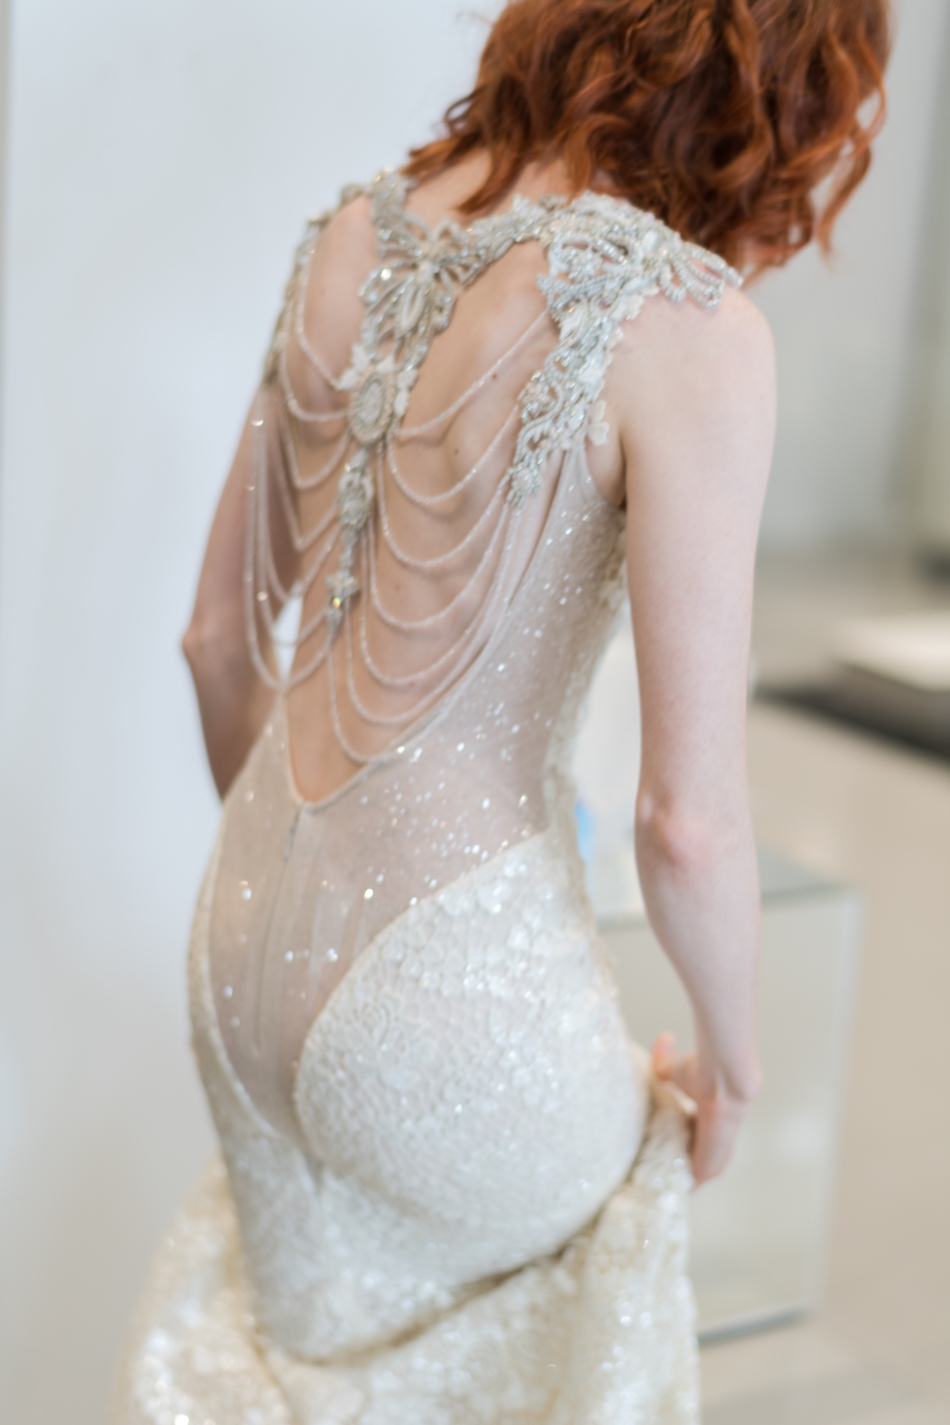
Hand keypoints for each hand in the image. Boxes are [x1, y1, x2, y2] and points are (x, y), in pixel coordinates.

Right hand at [650, 1032, 757, 1186]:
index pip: (697, 1139)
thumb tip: (664, 1036)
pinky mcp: (709, 1167)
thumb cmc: (702, 1072)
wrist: (723, 1081)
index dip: (679, 1143)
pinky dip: (677, 1186)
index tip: (657, 1145)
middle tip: (647, 1168)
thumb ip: (665, 1058)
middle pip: (696, 1161)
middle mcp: (717, 1142)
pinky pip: (692, 1184)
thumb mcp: (674, 1067)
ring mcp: (716, 1157)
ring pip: (693, 1174)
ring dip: (675, 1177)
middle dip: (675, 1164)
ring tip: (649, 1179)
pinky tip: (657, 1186)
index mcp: (712, 1122)